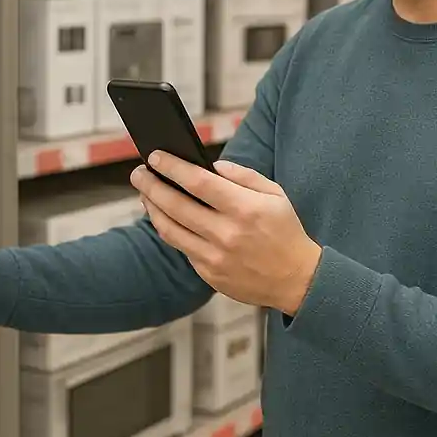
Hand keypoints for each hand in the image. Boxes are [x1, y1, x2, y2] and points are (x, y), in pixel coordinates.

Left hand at [131, 154, 321, 314]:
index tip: (155, 156)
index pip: (197, 181)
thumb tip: (210, 166)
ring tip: (145, 193)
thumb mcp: (275, 194)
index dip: (172, 167)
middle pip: (175, 205)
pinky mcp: (209, 274)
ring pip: (170, 229)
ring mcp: (215, 257)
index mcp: (245, 209)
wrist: (297, 280)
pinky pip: (182, 247)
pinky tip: (163, 216)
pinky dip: (169, 229)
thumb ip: (243, 176)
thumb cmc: (285, 231)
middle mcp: (227, 234)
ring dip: (152, 208)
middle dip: (151, 185)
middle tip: (138, 173)